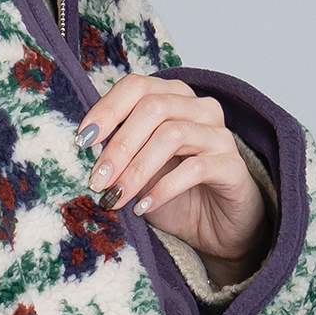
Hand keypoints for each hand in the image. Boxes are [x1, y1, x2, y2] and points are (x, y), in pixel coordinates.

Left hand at [80, 73, 268, 280]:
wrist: (216, 228)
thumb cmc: (174, 193)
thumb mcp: (138, 169)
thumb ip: (117, 151)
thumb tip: (82, 147)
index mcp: (174, 98)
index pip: (137, 86)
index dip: (107, 110)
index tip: (82, 141)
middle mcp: (200, 109)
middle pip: (153, 108)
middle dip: (119, 145)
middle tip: (97, 179)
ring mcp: (220, 135)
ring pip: (172, 134)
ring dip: (137, 168)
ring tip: (116, 196)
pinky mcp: (233, 166)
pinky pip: (196, 168)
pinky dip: (164, 188)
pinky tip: (144, 207)